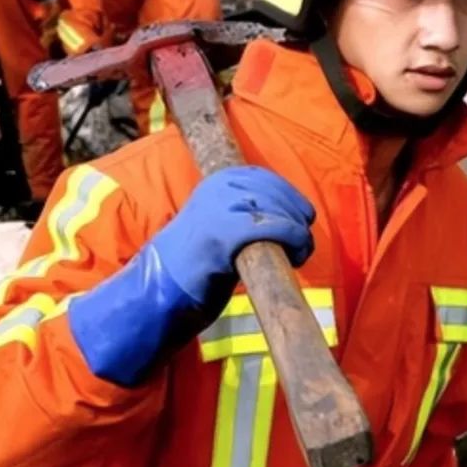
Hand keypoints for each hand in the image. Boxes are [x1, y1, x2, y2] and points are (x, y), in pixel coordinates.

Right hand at [67, 166, 314, 385]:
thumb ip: (245, 210)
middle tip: (304, 240)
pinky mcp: (222, 233)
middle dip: (297, 214)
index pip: (264, 177)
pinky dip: (292, 238)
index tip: (303, 216)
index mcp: (215, 181)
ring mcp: (218, 209)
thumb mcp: (219, 222)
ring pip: (275, 208)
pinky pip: (270, 226)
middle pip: (273, 192)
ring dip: (297, 230)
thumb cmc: (196, 262)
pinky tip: (296, 255)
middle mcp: (217, 188)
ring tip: (301, 251)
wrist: (161, 289)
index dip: (290, 196)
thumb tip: (289, 209)